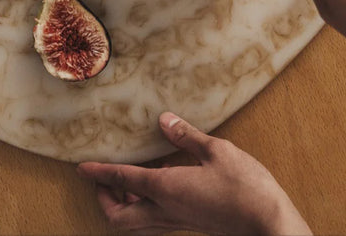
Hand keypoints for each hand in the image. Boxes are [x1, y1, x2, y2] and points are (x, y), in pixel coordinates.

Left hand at [78, 113, 310, 234]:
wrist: (264, 221)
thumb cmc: (244, 186)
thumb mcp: (217, 151)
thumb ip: (188, 136)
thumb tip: (165, 120)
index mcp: (167, 189)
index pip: (122, 180)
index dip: (99, 173)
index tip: (81, 167)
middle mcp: (165, 210)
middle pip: (119, 216)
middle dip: (103, 199)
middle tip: (101, 177)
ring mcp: (176, 221)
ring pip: (134, 223)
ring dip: (121, 205)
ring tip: (124, 180)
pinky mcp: (188, 224)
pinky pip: (152, 220)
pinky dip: (142, 205)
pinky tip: (158, 184)